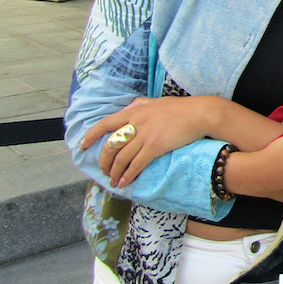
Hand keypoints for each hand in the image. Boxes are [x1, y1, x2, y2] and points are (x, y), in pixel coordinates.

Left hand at [81, 96, 222, 185]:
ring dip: (115, 172)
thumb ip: (140, 105)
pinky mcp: (155, 147)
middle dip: (103, 161)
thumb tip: (130, 107)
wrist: (199, 113)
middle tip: (103, 170)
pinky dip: (128, 175)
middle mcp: (136, 123)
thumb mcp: (155, 102)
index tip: (83, 145)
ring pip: (121, 158)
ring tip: (113, 181)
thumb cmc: (180, 108)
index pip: (105, 123)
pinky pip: (136, 164)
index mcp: (134, 111)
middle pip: (111, 145)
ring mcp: (145, 136)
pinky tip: (125, 182)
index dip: (92, 135)